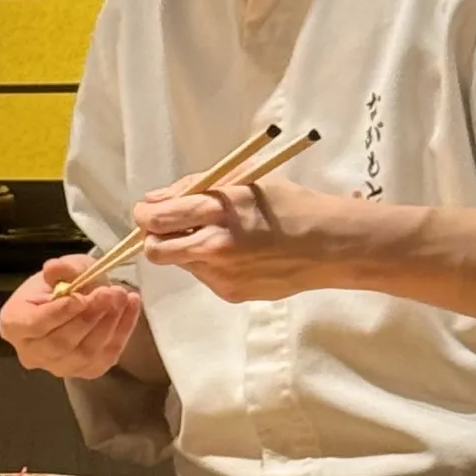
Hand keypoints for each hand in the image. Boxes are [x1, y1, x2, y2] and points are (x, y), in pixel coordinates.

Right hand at [0, 255, 142, 379]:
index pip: (34, 324)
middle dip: (89, 317)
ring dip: (108, 324)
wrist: (78, 299)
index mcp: (14, 323)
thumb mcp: (64, 267)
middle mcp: (31, 352)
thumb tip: (54, 268)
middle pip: (60, 342)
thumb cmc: (62, 283)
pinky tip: (131, 308)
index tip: (81, 297)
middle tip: (110, 292)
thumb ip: (61, 268)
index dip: (59, 313)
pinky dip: (122, 333)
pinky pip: (104, 358)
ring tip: (122, 297)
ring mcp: (57, 367)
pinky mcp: (83, 372)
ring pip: (84, 353)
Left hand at [134, 174, 359, 302]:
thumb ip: (196, 188)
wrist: (331, 246)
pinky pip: (205, 277)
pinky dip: (210, 264)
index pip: (159, 218)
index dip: (145, 214)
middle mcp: (216, 247)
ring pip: (181, 263)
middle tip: (170, 227)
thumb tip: (154, 201)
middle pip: (156, 250)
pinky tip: (239, 255)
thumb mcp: (244, 182)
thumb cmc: (290, 205)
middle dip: (154, 238)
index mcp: (220, 211)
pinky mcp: (232, 294)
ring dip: (186, 249)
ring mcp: (223, 275)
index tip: (148, 211)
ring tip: (218, 237)